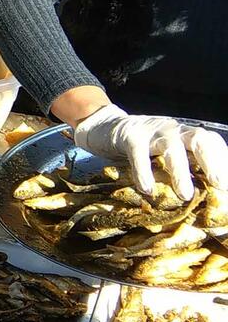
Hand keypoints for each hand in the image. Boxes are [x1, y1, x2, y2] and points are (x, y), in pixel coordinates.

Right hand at [73, 104, 227, 199]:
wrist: (105, 127)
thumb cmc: (142, 147)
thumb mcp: (165, 152)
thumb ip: (182, 165)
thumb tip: (203, 194)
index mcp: (186, 134)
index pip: (212, 143)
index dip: (223, 161)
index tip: (227, 185)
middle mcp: (174, 130)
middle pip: (199, 139)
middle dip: (212, 161)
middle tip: (220, 184)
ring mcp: (151, 131)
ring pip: (170, 147)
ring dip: (180, 170)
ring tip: (185, 194)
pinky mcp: (129, 136)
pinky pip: (138, 153)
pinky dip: (144, 172)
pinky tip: (147, 189)